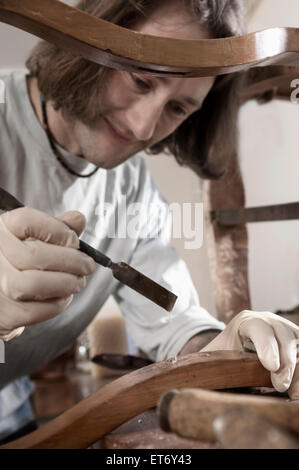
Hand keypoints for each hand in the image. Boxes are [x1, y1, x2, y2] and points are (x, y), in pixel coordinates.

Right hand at [0, 207, 95, 340]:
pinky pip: (36, 310)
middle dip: (71, 261)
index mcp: (2, 229)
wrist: (1, 295)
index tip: (74, 240)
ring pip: (35, 284)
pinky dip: (57, 303)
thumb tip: (78, 219)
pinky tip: (63, 296)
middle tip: (88, 265)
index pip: (26, 220)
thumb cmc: (22, 260)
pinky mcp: (4, 312)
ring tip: (78, 282)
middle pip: (35, 254)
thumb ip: (58, 227)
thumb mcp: (36, 237)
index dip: (57, 229)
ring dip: (66, 283)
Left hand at [201, 310, 298, 399]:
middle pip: (284, 335)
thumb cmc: (219, 359)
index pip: (259, 327)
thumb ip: (208, 367)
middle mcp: (269, 321)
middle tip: (279, 386)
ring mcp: (284, 331)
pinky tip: (295, 391)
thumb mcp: (212, 359)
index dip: (266, 345)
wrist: (229, 357)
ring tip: (291, 392)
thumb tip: (187, 384)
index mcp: (246, 321)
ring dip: (296, 368)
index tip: (270, 366)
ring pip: (297, 344)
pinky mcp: (295, 345)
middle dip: (285, 361)